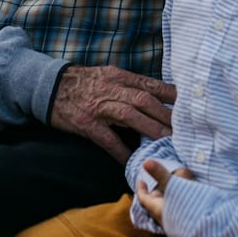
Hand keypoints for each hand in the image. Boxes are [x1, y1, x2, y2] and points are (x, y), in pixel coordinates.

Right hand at [49, 65, 176, 163]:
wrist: (48, 85)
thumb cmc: (82, 83)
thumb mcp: (108, 76)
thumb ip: (130, 86)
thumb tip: (156, 97)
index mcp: (119, 77)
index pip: (150, 84)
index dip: (171, 94)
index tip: (189, 104)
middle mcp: (111, 89)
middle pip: (144, 100)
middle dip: (166, 114)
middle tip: (186, 129)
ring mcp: (99, 107)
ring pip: (130, 116)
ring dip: (151, 129)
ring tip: (168, 141)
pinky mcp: (87, 123)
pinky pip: (107, 139)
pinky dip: (121, 150)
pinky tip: (133, 160)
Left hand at [135, 158, 193, 226]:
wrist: (209, 230)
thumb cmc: (189, 207)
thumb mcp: (174, 186)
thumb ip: (160, 174)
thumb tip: (145, 161)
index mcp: (159, 210)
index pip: (144, 200)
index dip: (141, 189)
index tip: (141, 180)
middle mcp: (165, 220)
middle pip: (155, 205)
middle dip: (156, 193)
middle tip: (158, 183)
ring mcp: (176, 226)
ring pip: (167, 210)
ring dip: (168, 199)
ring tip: (173, 189)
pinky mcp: (187, 228)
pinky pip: (178, 215)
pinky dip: (178, 206)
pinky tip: (186, 201)